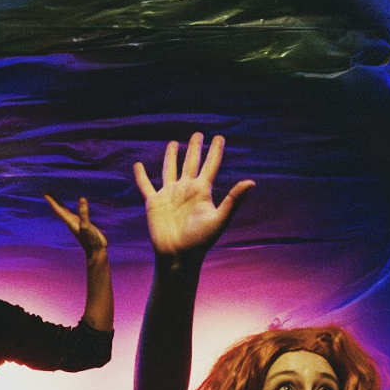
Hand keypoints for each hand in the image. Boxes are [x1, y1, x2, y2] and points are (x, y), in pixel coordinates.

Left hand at [45, 194, 107, 257]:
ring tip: (57, 196)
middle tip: (48, 192)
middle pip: (61, 209)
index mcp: (70, 221)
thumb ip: (84, 213)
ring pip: (67, 210)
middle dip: (54, 201)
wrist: (96, 250)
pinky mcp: (84, 223)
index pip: (59, 210)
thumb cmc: (90, 239)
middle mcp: (71, 221)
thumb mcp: (86, 226)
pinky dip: (73, 207)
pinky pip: (76, 212)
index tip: (45, 194)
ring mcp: (77, 222)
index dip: (52, 202)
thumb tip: (82, 198)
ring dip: (62, 204)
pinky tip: (76, 205)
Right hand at [134, 132, 254, 259]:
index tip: (220, 137)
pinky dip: (141, 176)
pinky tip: (138, 165)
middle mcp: (186, 189)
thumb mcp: (219, 218)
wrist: (178, 255)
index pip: (210, 165)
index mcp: (202, 191)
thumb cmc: (201, 241)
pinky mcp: (154, 202)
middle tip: (198, 134)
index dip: (215, 151)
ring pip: (170, 169)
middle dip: (195, 148)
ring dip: (171, 156)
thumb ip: (233, 200)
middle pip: (191, 162)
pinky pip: (146, 185)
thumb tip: (251, 182)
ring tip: (173, 143)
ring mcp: (170, 194)